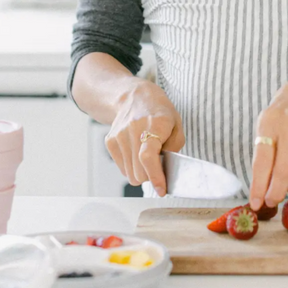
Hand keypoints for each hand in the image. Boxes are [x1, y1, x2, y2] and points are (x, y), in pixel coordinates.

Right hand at [104, 78, 184, 195]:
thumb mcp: (177, 125)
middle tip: (159, 165)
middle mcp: (133, 129)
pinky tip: (137, 151)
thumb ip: (175, 147)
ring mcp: (119, 136)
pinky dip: (132, 166)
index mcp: (155, 123)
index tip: (162, 190)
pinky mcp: (110, 142)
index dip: (155, 176)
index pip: (148, 156)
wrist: (135, 97)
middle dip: (151, 176)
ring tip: (148, 155)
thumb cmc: (160, 113)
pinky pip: (122, 169)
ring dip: (141, 172)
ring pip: (130, 174)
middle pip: (139, 172)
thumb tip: (166, 170)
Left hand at [249, 68, 287, 210]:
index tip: (256, 204)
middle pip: (282, 169)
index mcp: (269, 122)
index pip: (261, 161)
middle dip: (276, 192)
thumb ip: (265, 150)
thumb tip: (262, 187)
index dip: (258, 186)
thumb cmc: (287, 110)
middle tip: (274, 201)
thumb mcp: (269, 122)